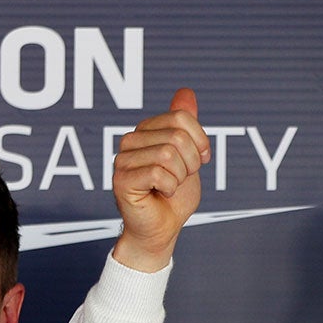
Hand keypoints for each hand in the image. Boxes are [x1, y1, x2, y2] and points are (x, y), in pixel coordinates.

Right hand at [111, 88, 209, 272]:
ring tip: (169, 188)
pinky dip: (169, 189)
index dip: (200, 142)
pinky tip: (161, 195)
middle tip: (181, 180)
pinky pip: (158, 173)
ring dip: (180, 178)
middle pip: (177, 137)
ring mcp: (123, 159)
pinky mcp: (122, 180)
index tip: (199, 161)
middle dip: (191, 164)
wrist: (162, 230)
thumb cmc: (174, 197)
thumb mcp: (189, 156)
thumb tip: (186, 92)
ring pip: (169, 154)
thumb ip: (186, 125)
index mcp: (146, 130)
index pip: (181, 118)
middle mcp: (131, 140)